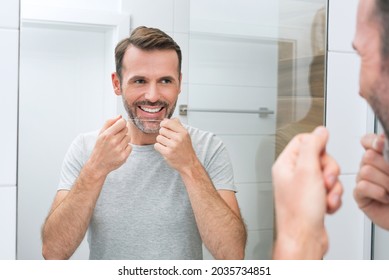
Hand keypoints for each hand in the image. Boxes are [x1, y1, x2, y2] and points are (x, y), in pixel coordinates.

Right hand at [87, 115, 131, 176]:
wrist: (98, 165)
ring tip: (116, 144)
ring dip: (124, 140)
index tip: (119, 126)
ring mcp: (119, 149)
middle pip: (126, 129)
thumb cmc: (100, 148)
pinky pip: (130, 147)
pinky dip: (126, 148)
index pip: (122, 122)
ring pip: (128, 138)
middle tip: (115, 138)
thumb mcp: (100, 134)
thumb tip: (120, 116)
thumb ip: (109, 123)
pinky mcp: (124, 156)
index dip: (121, 123)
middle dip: (122, 132)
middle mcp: (113, 141)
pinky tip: (119, 151)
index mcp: (107, 134)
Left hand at [154, 118, 197, 171]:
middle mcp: (178, 138)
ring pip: (158, 138)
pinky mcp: (167, 153)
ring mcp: (173, 146)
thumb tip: (167, 119)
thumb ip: (177, 126)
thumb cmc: (186, 149)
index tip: (163, 126)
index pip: (168, 122)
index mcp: (183, 132)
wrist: (189, 163)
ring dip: (161, 141)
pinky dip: (159, 147)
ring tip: (167, 145)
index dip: (163, 124)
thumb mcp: (185, 135)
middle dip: (163, 134)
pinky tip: (165, 149)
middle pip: (162, 130)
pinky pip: (156, 145)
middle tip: (168, 139)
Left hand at [272, 126, 341, 258]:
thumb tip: (319, 131)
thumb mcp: (307, 170)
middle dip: (328, 170)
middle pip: (318, 157)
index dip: (317, 146)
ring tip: (324, 198)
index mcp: (285, 164)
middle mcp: (292, 175)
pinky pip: (329, 190)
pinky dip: (332, 198)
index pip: (303, 141)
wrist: (304, 238)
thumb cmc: (299, 211)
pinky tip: (326, 207)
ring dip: (332, 187)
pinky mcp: (312, 199)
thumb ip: (313, 146)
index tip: (322, 156)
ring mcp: (302, 187)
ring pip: (326, 175)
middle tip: (324, 181)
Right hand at [354, 133, 388, 229]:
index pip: (367, 141)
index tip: (381, 144)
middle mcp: (371, 167)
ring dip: (384, 182)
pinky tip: (385, 197)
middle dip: (385, 167)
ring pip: (365, 171)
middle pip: (367, 156)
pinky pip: (362, 186)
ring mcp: (364, 181)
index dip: (372, 141)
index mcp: (381, 157)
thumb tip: (382, 138)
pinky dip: (378, 192)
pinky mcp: (360, 196)